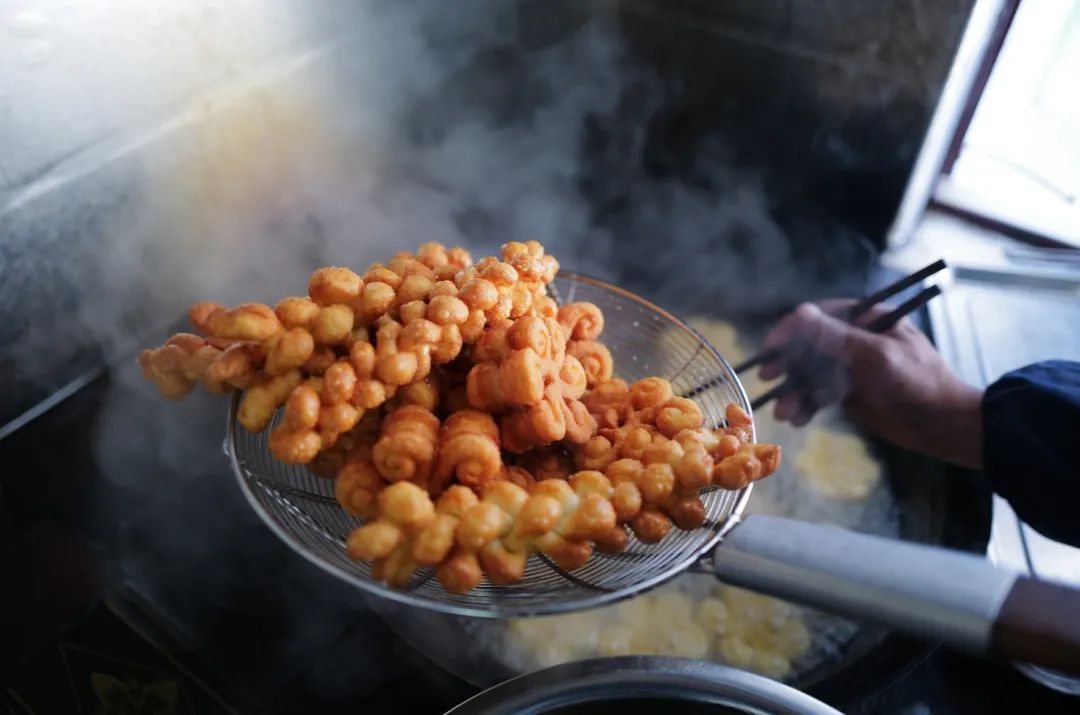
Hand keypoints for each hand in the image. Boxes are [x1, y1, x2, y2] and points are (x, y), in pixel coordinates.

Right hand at [759, 300, 984, 468]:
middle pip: (810, 347)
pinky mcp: (849, 393)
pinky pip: (819, 395)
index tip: (772, 347)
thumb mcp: (875, 355)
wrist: (943, 425)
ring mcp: (851, 368)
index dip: (792, 330)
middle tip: (767, 377)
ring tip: (785, 412)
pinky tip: (798, 419)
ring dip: (795, 392)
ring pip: (811, 375)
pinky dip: (806, 406)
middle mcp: (855, 340)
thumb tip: (800, 313)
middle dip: (788, 364)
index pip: (820, 316)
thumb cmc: (917, 381)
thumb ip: (836, 336)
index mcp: (866, 319)